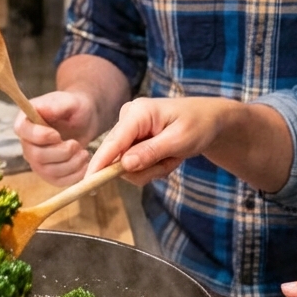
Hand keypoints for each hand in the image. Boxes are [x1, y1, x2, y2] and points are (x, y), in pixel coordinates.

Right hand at [14, 90, 94, 185]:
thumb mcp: (69, 101)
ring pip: (48, 171)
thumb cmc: (74, 108)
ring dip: (70, 164)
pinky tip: (84, 163)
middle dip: (61, 153)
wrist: (85, 120)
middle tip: (76, 144)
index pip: (22, 131)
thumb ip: (56, 105)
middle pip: (36, 156)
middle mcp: (27, 143)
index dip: (39, 136)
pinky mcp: (49, 173)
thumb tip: (41, 109)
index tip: (57, 135)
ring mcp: (37, 161)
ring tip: (83, 152)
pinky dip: (74, 175)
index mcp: (26, 121)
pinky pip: (58, 181)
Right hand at [88, 97, 234, 185]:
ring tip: (173, 156)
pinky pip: (135, 165)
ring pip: (128, 166)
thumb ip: (151, 152)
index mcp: (138, 112)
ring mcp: (129, 130)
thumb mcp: (180, 140)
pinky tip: (168, 155)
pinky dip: (154, 166)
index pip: (113, 142)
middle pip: (120, 159)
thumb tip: (124, 165)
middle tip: (172, 161)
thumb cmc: (198, 124)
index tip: (87, 184)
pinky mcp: (132, 140)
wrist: (209, 120)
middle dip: (148, 168)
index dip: (100, 164)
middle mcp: (128, 118)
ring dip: (153, 169)